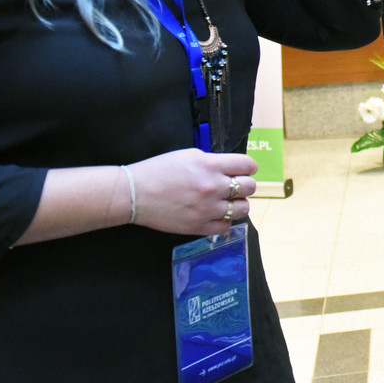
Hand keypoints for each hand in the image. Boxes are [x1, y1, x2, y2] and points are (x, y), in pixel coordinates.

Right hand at [128, 149, 258, 235]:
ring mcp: (208, 209)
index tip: (243, 170)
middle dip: (244, 185)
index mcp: (210, 165)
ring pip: (243, 208)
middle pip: (249, 187)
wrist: (134, 194)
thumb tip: (230, 168)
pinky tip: (214, 214)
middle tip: (233, 186)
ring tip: (225, 201)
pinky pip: (226, 226)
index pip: (248, 165)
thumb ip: (212, 161)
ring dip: (237, 204)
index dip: (248, 167)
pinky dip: (224, 220)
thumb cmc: (158, 171)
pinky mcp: (200, 226)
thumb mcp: (188, 155)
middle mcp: (213, 187)